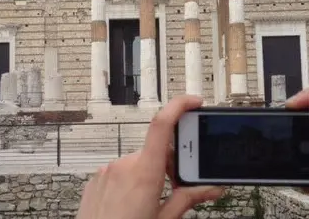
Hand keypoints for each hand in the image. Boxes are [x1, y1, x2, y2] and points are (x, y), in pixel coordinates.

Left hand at [76, 95, 223, 218]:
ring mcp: (107, 171)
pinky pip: (121, 172)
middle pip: (156, 151)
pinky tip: (130, 206)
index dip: (179, 106)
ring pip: (138, 163)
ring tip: (147, 206)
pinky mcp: (97, 179)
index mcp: (144, 174)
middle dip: (169, 165)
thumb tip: (212, 187)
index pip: (162, 125)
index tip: (194, 103)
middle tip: (173, 189)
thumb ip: (187, 199)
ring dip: (149, 175)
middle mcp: (124, 166)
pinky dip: (131, 182)